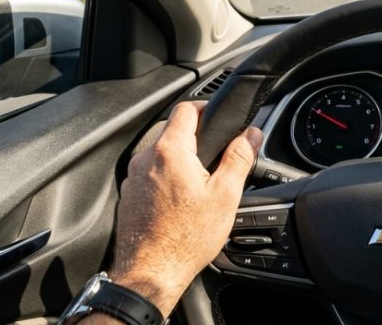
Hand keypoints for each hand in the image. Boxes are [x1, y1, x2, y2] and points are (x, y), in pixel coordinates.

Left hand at [106, 101, 262, 316]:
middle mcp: (145, 159)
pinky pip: (151, 175)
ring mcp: (133, 177)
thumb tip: (252, 134)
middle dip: (196, 139)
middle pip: (173, 131)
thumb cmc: (185, 239)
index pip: (186, 108)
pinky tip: (182, 202)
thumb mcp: (225, 195)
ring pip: (161, 154)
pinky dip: (167, 179)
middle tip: (217, 157)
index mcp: (170, 151)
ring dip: (181, 160)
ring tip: (201, 184)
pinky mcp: (129, 195)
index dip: (206, 107)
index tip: (219, 119)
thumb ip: (239, 158)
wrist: (151, 273)